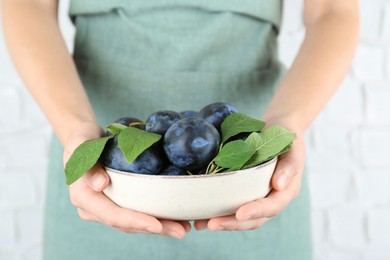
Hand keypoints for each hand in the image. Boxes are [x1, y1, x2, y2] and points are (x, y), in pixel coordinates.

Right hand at [63, 122, 190, 238]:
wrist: (84, 139)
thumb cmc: (82, 139)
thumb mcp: (81, 145)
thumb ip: (88, 164)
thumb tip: (101, 185)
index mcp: (84, 198)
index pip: (112, 215)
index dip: (135, 221)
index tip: (157, 224)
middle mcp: (94, 209)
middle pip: (127, 224)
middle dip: (155, 228)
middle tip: (181, 230)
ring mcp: (105, 209)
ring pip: (134, 223)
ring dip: (159, 227)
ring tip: (183, 227)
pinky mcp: (117, 204)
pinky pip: (136, 214)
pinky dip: (156, 216)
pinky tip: (175, 217)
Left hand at [194, 123, 304, 230]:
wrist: (277, 128)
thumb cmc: (287, 136)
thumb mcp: (292, 146)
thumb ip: (289, 166)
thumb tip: (279, 185)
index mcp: (286, 191)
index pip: (272, 206)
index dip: (256, 211)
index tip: (239, 214)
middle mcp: (271, 198)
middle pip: (253, 219)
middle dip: (232, 223)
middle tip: (211, 224)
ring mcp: (256, 197)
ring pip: (240, 217)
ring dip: (222, 222)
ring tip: (200, 224)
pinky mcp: (244, 192)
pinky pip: (231, 205)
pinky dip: (217, 212)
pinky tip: (199, 216)